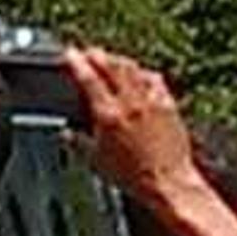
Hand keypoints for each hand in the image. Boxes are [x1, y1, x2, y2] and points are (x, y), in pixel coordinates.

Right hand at [64, 45, 199, 200]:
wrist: (169, 183)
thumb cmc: (134, 178)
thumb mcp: (96, 162)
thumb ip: (78, 142)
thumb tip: (68, 133)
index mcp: (108, 115)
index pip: (88, 78)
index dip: (76, 62)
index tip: (70, 53)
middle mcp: (130, 102)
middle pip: (110, 65)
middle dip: (96, 54)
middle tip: (87, 52)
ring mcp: (151, 101)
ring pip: (132, 68)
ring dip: (117, 59)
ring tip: (109, 58)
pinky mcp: (168, 104)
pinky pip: (153, 79)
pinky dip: (142, 72)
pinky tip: (140, 73)